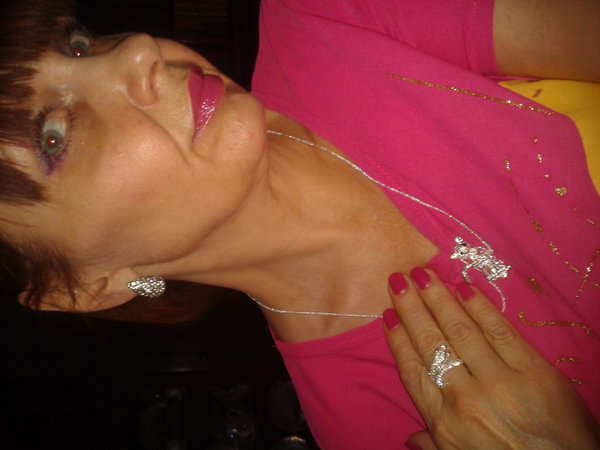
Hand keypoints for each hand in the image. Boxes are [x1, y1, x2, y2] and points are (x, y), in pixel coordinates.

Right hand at [383, 268, 599, 449]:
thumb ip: (435, 442)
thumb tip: (410, 438)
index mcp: (444, 422)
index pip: (412, 370)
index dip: (398, 339)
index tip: (387, 315)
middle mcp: (465, 398)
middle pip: (431, 343)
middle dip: (412, 308)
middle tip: (398, 280)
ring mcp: (500, 382)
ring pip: (460, 331)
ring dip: (439, 298)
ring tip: (423, 275)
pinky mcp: (533, 371)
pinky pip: (500, 331)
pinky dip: (481, 308)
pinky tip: (464, 288)